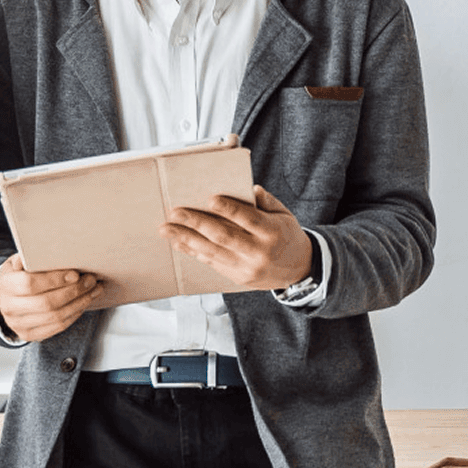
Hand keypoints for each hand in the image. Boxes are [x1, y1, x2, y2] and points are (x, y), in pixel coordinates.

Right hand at [0, 252, 102, 341]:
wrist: (4, 299)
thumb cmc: (16, 276)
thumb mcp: (17, 262)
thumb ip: (29, 258)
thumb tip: (46, 253)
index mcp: (6, 286)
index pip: (30, 284)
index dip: (55, 279)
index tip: (75, 274)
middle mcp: (9, 308)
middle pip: (46, 303)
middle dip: (73, 291)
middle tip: (90, 281)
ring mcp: (19, 324)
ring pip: (55, 317)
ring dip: (79, 303)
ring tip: (93, 291)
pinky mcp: (30, 335)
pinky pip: (57, 327)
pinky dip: (74, 315)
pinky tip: (83, 303)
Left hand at [162, 186, 313, 291]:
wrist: (299, 270)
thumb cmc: (287, 235)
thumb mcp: (284, 214)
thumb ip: (266, 201)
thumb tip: (249, 189)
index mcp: (272, 232)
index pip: (248, 219)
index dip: (229, 209)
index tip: (210, 199)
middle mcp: (258, 252)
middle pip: (224, 236)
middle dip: (197, 223)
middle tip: (176, 212)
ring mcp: (247, 267)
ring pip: (212, 252)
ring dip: (187, 239)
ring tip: (168, 229)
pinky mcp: (238, 277)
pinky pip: (212, 263)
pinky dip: (194, 252)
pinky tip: (180, 243)